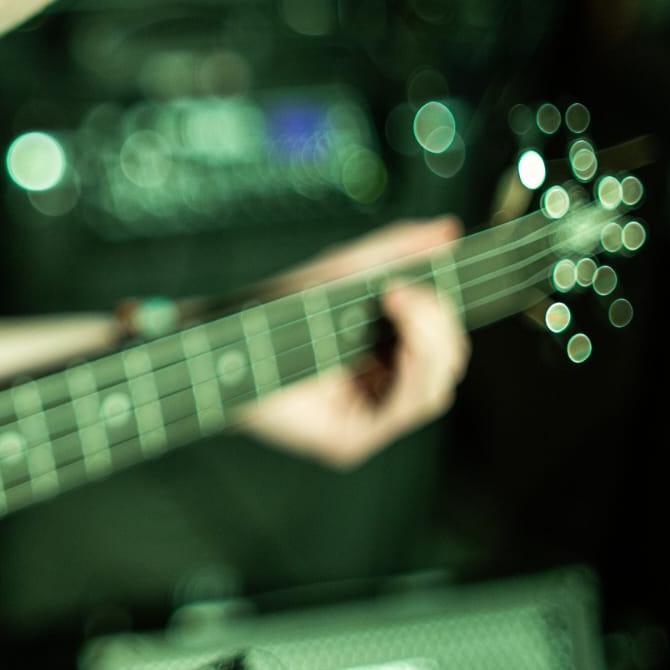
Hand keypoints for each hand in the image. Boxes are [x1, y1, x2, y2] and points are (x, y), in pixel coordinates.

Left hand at [235, 217, 469, 469]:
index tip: (447, 269)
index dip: (449, 311)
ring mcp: (366, 417)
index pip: (440, 340)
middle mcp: (378, 388)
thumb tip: (447, 230)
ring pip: (433, 390)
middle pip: (445, 365)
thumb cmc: (273, 308)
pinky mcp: (349, 439)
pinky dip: (411, 373)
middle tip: (409, 291)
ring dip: (430, 344)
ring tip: (403, 303)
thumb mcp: (342, 270)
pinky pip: (402, 411)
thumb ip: (394, 251)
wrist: (220, 339)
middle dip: (441, 325)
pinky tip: (401, 343)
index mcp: (382, 353)